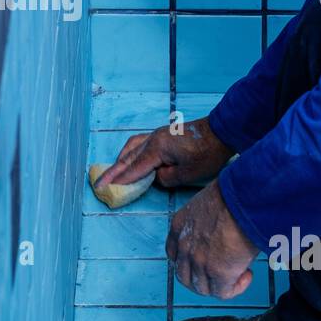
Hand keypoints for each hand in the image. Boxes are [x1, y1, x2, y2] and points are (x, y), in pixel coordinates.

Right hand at [95, 116, 233, 190]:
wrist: (222, 132)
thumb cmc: (207, 154)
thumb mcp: (188, 174)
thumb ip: (166, 178)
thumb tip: (156, 176)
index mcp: (157, 149)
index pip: (134, 168)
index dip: (119, 180)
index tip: (104, 188)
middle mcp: (153, 139)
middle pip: (128, 157)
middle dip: (113, 170)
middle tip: (99, 182)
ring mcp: (157, 135)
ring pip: (132, 147)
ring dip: (120, 159)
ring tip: (112, 171)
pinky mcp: (163, 135)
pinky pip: (140, 143)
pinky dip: (131, 152)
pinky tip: (130, 157)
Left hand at [166, 180, 259, 298]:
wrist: (245, 197)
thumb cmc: (235, 193)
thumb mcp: (210, 203)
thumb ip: (208, 221)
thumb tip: (223, 230)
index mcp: (179, 225)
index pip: (173, 253)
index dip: (189, 262)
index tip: (205, 260)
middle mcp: (184, 246)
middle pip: (184, 276)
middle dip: (202, 279)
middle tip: (221, 272)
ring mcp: (198, 261)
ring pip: (202, 288)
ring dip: (219, 285)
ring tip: (239, 272)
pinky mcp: (218, 272)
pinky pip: (222, 293)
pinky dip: (235, 288)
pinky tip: (247, 274)